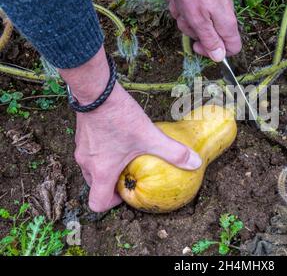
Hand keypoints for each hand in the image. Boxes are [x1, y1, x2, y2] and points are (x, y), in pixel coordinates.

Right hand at [59, 47, 201, 211]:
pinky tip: (119, 138)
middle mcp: (87, 164)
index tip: (128, 193)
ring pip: (92, 169)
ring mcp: (81, 149)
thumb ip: (173, 152)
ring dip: (107, 168)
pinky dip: (102, 153)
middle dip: (113, 185)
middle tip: (131, 175)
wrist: (96, 91)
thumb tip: (195, 163)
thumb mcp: (150, 136)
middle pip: (95, 186)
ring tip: (126, 157)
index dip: (113, 204)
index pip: (97, 203)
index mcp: (101, 171)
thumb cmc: (120, 117)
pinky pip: (90, 153)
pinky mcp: (82, 135)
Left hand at [164, 0, 240, 61]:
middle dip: (192, 31)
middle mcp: (222, 16)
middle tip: (187, 19)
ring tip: (181, 3)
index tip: (198, 45)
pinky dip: (180, 5)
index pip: (232, 48)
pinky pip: (188, 10)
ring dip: (182, 16)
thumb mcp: (199, 20)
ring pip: (195, 24)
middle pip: (208, 37)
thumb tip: (219, 58)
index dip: (215, 52)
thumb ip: (209, 40)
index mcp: (226, 24)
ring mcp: (210, 6)